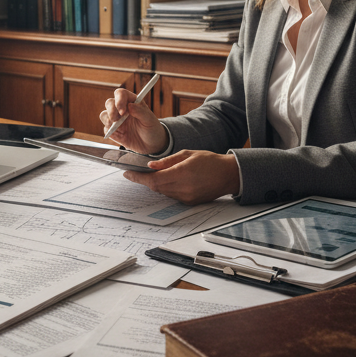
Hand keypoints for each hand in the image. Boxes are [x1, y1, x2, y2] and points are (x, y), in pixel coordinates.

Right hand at [100, 88, 167, 154]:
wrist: (151, 145)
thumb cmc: (151, 128)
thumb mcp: (150, 120)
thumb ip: (140, 112)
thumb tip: (130, 106)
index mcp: (131, 102)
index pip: (121, 94)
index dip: (119, 100)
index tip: (122, 111)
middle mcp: (122, 109)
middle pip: (109, 103)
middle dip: (111, 111)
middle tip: (116, 120)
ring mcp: (116, 120)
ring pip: (104, 115)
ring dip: (108, 120)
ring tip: (117, 127)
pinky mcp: (113, 131)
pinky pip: (106, 129)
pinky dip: (110, 131)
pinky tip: (120, 135)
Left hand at [123, 150, 240, 205]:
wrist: (228, 175)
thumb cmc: (210, 161)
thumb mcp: (187, 154)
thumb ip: (167, 161)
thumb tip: (151, 165)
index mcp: (182, 174)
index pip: (154, 179)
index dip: (138, 178)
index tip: (127, 174)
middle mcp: (183, 188)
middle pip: (156, 187)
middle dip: (145, 180)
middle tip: (137, 173)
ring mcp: (186, 197)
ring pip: (163, 192)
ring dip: (156, 184)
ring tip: (155, 174)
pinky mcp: (190, 202)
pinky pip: (172, 195)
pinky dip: (166, 188)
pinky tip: (169, 180)